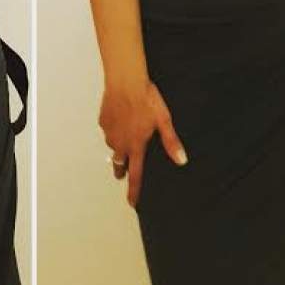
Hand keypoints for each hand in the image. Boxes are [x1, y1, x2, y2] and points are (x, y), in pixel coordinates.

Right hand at [99, 80, 186, 207]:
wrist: (125, 81)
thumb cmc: (146, 99)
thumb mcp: (164, 120)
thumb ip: (172, 142)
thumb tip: (182, 160)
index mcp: (136, 145)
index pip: (135, 174)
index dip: (134, 190)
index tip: (132, 203)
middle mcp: (120, 142)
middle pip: (118, 163)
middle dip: (120, 170)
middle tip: (121, 173)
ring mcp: (109, 131)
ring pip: (112, 146)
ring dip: (117, 148)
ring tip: (122, 142)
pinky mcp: (103, 120)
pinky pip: (107, 130)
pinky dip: (112, 130)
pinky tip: (118, 121)